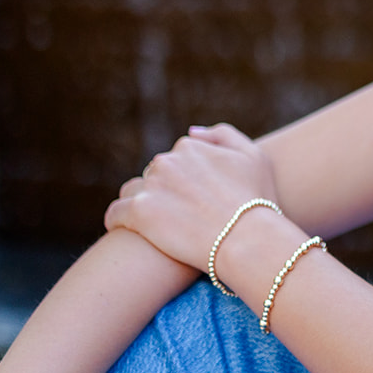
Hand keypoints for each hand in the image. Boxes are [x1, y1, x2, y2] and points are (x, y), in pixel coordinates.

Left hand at [105, 123, 278, 272]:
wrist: (249, 239)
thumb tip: (190, 132)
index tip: (195, 201)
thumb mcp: (254, 156)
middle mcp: (167, 160)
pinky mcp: (138, 212)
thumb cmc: (257, 202)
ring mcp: (151, 185)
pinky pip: (115, 214)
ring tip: (158, 228)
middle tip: (181, 219)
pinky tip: (134, 235)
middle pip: (153, 176)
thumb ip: (223, 135)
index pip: (175, 160)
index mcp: (190, 146)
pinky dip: (120, 222)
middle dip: (163, 193)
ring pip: (132, 192)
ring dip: (140, 206)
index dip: (185, 182)